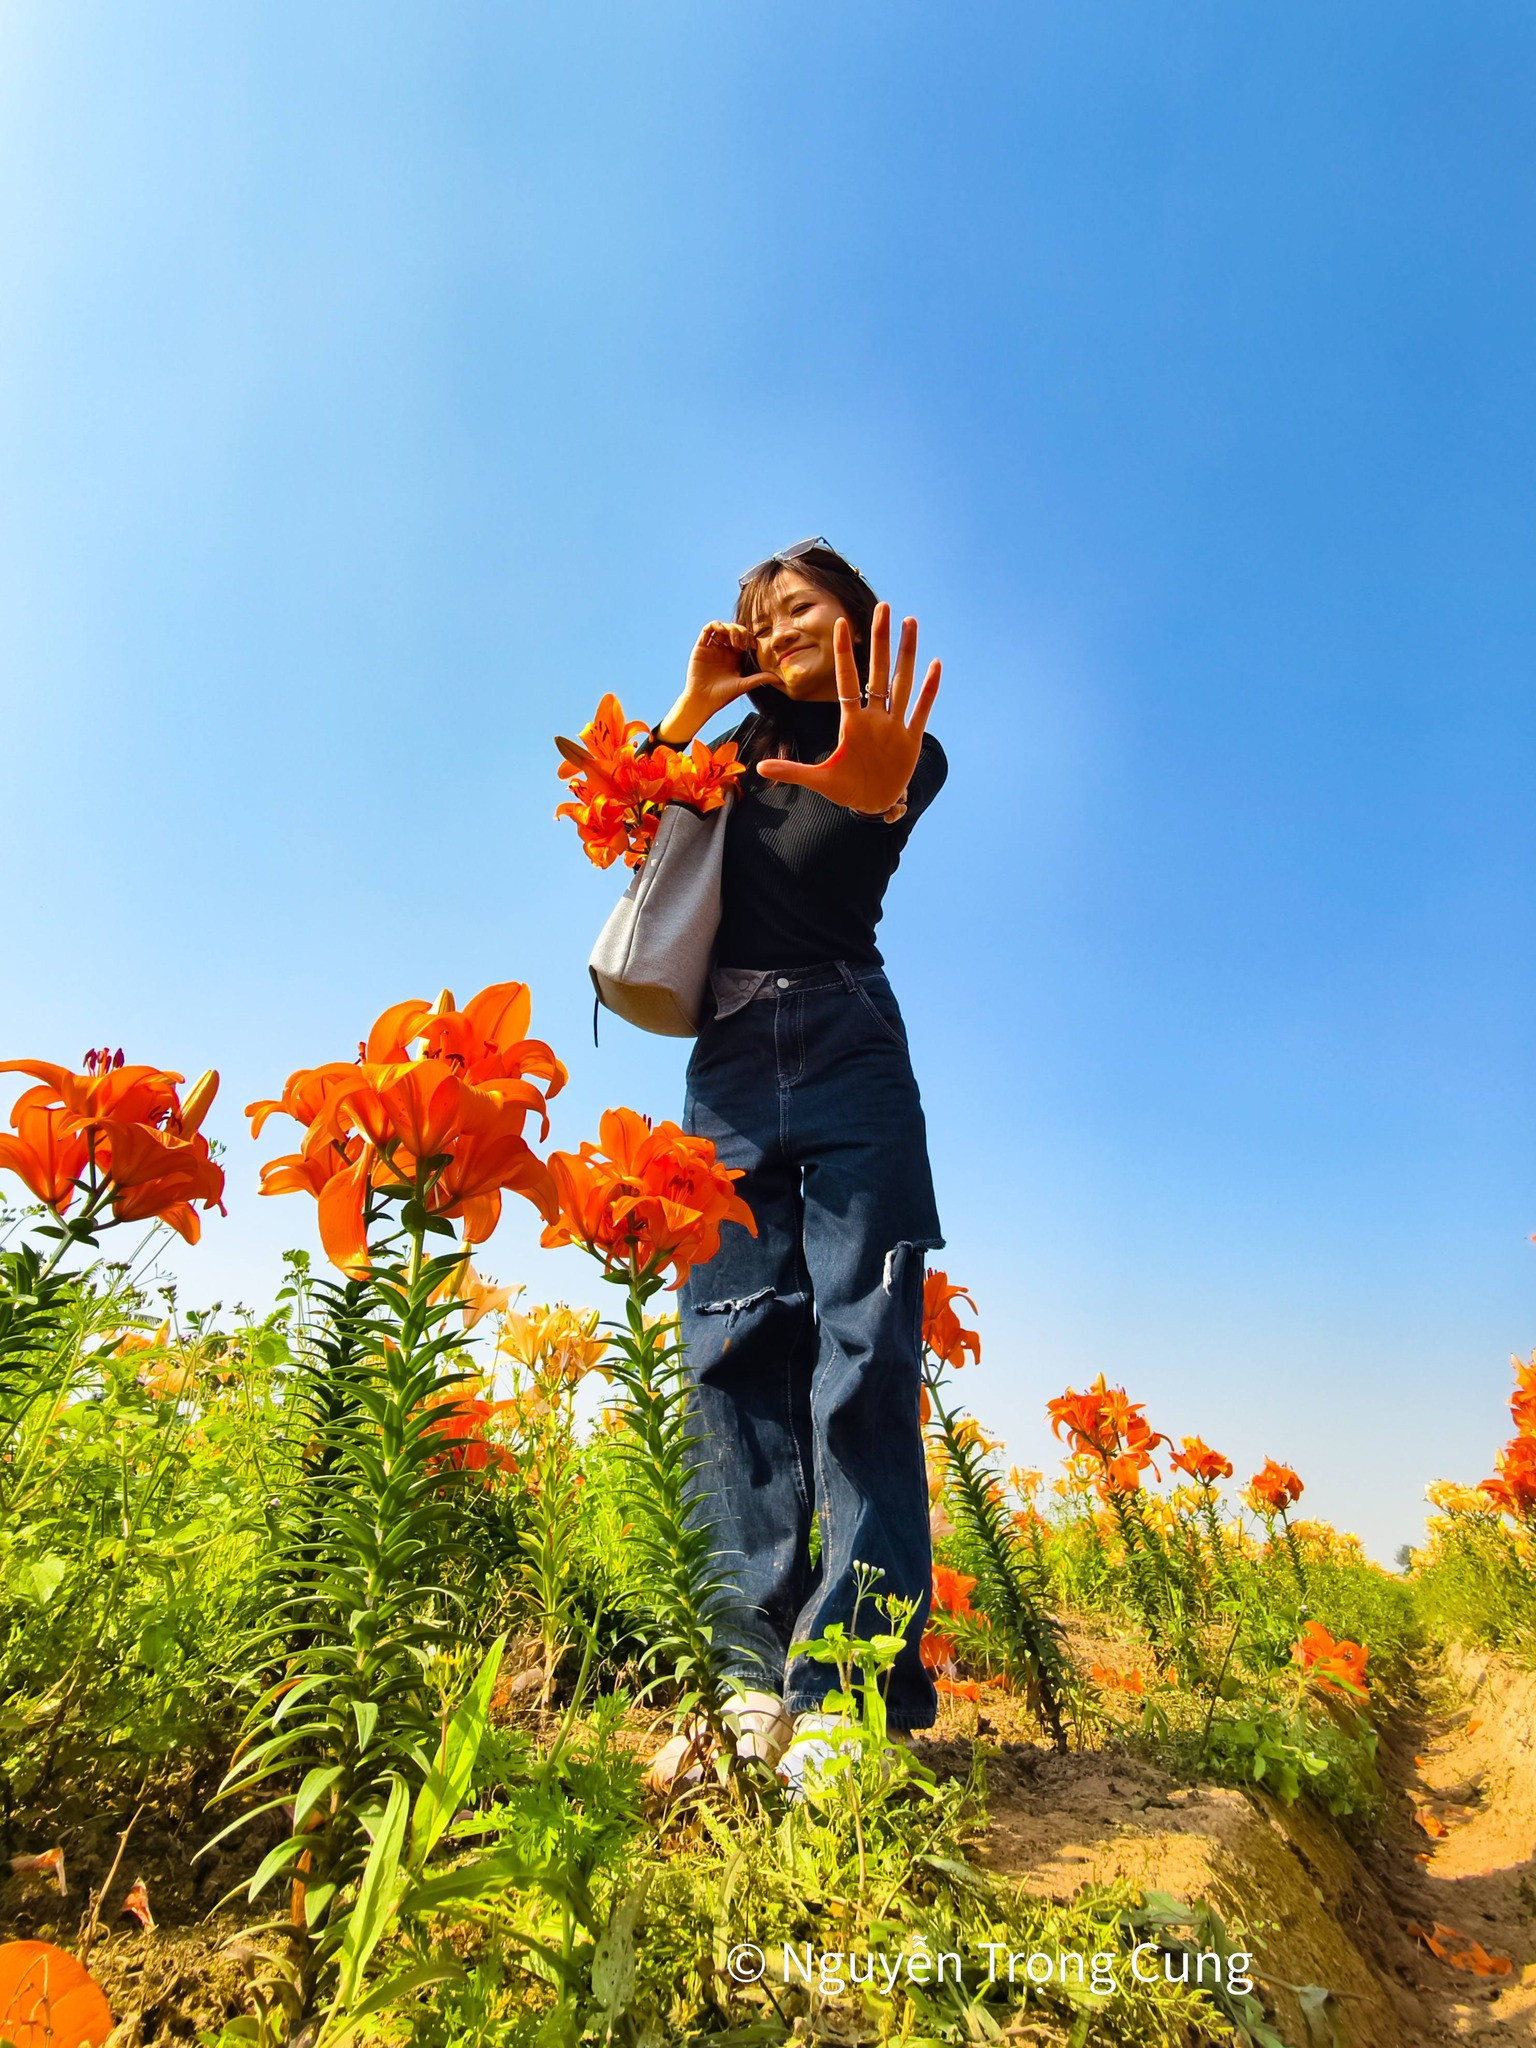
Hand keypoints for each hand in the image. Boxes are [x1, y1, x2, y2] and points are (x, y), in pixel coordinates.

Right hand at [655, 622, 774, 744]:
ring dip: (729, 627)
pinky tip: (722, 629)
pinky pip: (707, 630)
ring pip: (722, 628)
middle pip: (733, 631)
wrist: (704, 701)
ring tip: (734, 638)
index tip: (752, 645)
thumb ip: (760, 678)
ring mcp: (712, 648)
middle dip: (740, 631)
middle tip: (742, 643)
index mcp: (734, 657)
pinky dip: (715, 625)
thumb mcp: (744, 685)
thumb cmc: (723, 696)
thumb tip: (779, 679)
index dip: (749, 637)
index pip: (743, 639)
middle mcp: (723, 651)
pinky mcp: (701, 648)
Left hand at [756, 603, 940, 814]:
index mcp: (851, 723)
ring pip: (902, 683)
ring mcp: (894, 726)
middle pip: (877, 671)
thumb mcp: (818, 780)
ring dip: (907, 654)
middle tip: (883, 606)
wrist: (873, 804)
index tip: (841, 623)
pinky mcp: (911, 739)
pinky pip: (921, 710)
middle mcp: (874, 717)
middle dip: (880, 640)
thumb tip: (760, 767)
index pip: (846, 681)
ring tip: (910, 623)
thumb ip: (792, 771)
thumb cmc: (846, 788)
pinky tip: (935, 664)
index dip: (844, 654)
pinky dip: (929, 689)